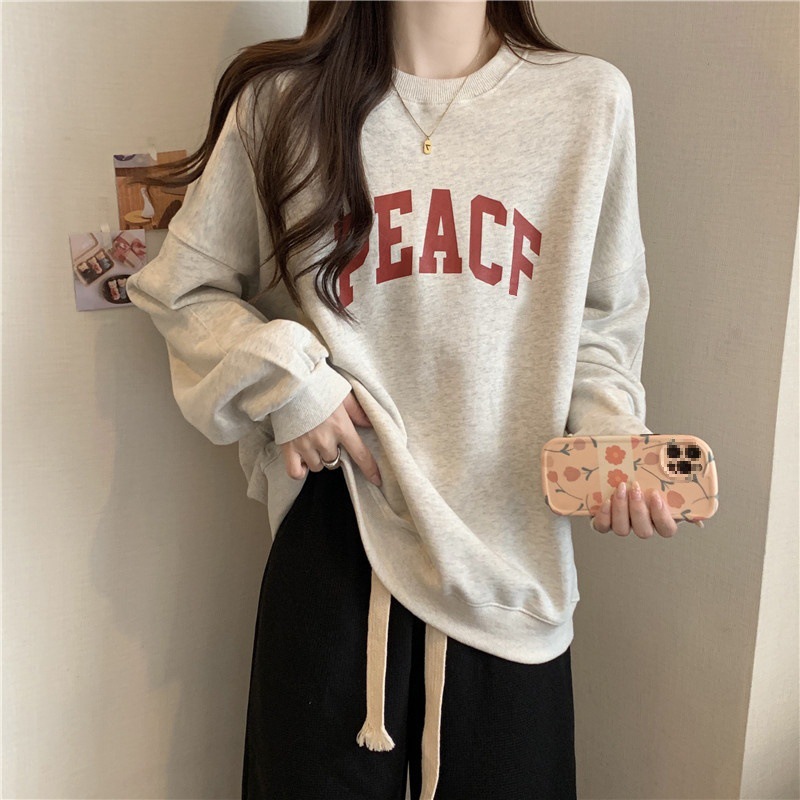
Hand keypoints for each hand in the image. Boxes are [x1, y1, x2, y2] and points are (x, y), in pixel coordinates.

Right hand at [280, 391, 381, 485]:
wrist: (290, 381)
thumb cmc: (317, 385)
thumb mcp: (343, 394)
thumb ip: (357, 411)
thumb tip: (370, 424)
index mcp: (341, 427)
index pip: (360, 454)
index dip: (370, 469)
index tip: (376, 480)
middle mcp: (325, 440)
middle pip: (335, 461)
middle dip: (333, 453)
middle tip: (327, 439)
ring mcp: (305, 445)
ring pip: (317, 466)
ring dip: (318, 459)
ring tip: (312, 444)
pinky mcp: (288, 447)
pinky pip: (295, 472)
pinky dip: (300, 470)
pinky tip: (302, 460)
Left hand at [589, 480, 704, 537]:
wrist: (622, 477)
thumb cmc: (649, 482)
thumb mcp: (668, 485)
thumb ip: (683, 494)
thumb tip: (702, 511)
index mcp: (661, 520)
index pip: (667, 529)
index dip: (661, 516)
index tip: (655, 495)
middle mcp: (643, 526)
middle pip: (644, 531)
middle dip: (638, 510)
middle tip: (635, 488)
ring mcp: (623, 526)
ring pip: (623, 530)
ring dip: (621, 509)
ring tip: (620, 488)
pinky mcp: (605, 523)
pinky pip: (603, 527)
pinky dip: (604, 515)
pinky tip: (607, 500)